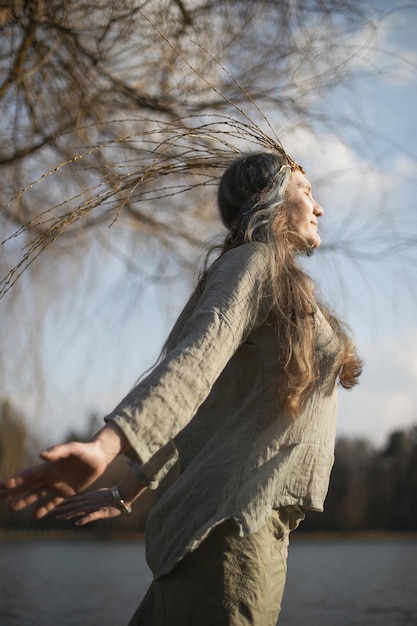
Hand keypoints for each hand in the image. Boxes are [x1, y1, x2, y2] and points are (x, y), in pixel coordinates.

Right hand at [0, 424, 127, 518]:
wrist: (99, 457)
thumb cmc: (86, 450)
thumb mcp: (73, 449)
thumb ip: (58, 451)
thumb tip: (41, 455)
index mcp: (49, 466)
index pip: (28, 475)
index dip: (15, 480)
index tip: (1, 486)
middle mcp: (50, 476)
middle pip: (28, 486)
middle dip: (13, 491)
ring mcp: (57, 485)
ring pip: (36, 495)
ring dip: (23, 501)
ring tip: (10, 508)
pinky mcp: (67, 492)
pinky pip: (52, 502)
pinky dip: (43, 509)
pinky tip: (34, 516)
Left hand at [54, 488, 122, 525]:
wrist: (122, 494)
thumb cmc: (112, 496)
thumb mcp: (98, 497)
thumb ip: (90, 500)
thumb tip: (85, 504)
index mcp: (88, 498)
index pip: (73, 501)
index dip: (63, 503)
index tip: (53, 505)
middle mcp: (88, 502)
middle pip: (72, 506)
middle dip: (61, 509)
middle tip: (50, 511)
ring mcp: (93, 507)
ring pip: (78, 511)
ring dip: (68, 514)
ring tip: (59, 517)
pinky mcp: (100, 512)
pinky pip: (91, 516)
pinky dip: (84, 519)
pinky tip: (77, 522)